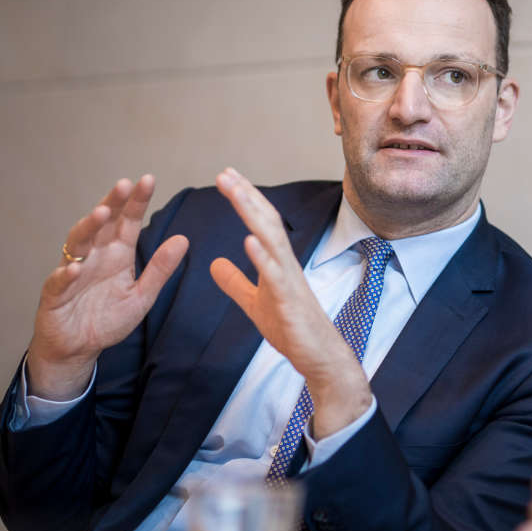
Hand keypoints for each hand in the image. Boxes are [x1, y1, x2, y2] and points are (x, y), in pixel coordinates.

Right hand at [28, 175, 188, 399]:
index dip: (136, 202)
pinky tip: (76, 267)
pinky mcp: (55, 294)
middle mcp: (95, 256)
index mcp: (117, 254)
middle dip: (112, 203)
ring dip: (89, 227)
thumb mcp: (142, 295)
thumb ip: (160, 269)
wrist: (79, 347)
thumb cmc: (108, 318)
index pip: (127, 222)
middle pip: (102, 224)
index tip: (148, 179)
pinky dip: (67, 273)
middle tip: (124, 184)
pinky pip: (59, 281)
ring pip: (78, 243)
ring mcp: (73, 271)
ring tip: (101, 214)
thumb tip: (183, 239)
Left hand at [210, 168, 370, 437]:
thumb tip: (213, 263)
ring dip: (253, 215)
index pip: (260, 222)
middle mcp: (286, 264)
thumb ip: (235, 282)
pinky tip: (248, 241)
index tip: (227, 176)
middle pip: (266, 222)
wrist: (318, 357)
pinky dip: (262, 257)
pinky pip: (275, 276)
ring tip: (236, 193)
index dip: (245, 198)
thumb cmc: (292, 329)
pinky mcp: (289, 301)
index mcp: (277, 262)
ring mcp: (290, 281)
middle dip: (246, 196)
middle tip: (225, 173)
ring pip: (271, 240)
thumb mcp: (254, 302)